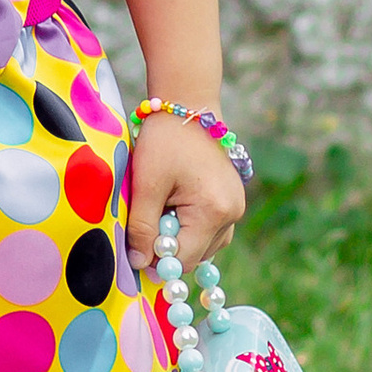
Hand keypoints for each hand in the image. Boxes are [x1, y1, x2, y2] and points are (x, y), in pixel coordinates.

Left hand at [123, 111, 243, 274]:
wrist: (188, 107)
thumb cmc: (164, 141)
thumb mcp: (146, 183)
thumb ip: (142, 227)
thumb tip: (138, 264)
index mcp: (214, 211)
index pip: (181, 260)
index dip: (155, 258)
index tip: (136, 240)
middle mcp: (232, 214)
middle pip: (193, 256)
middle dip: (167, 244)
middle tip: (151, 212)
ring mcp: (235, 209)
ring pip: (201, 246)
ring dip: (178, 235)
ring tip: (164, 202)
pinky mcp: (231, 202)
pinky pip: (208, 231)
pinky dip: (189, 225)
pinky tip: (175, 202)